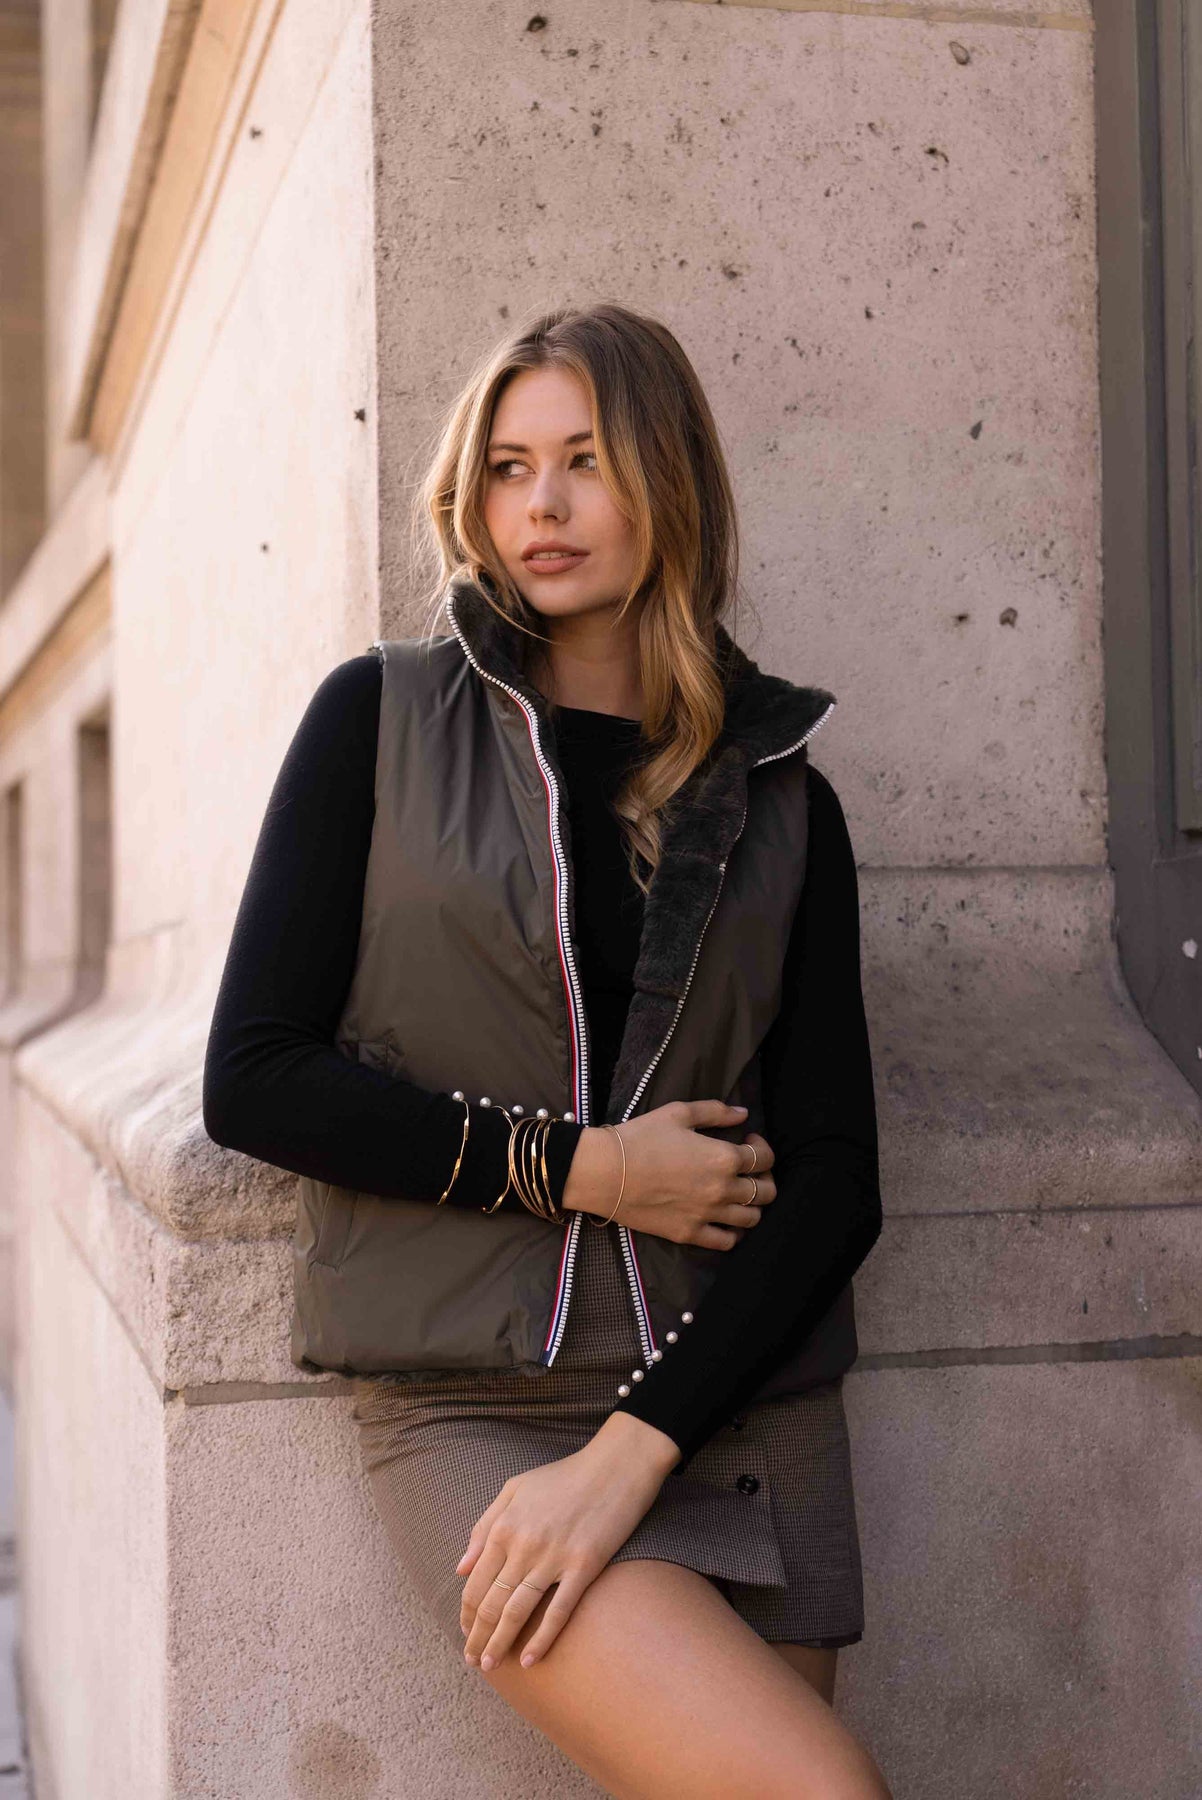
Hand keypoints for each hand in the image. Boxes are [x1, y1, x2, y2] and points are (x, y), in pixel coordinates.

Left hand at [456, 1412, 678, 1672]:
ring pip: (518, 1612)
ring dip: (500, 1643)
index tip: (465, 1633)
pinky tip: (530, 1660)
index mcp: (504, 1527)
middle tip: (473, 1661)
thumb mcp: (514, 1488)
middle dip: (478, 1637)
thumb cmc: (564, 1475)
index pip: (475, 1583)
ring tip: (491, 1666)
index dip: (467, 1614)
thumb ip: (484, 1526)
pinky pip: (558, 1611)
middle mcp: (523, 1545)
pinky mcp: (584, 1566)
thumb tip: (460, 1567)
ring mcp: (554, 1558)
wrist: (615, 1464)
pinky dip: (542, 1639)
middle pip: (491, 1603)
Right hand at [562, 1099, 776, 1249]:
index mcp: (723, 1158)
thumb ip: (715, 1112)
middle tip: (750, 1170)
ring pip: (751, 1219)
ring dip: (753, 1206)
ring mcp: (707, 1216)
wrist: (606, 1172)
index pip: (764, 1158)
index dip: (762, 1148)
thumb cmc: (640, 1137)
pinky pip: (726, 1242)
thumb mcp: (679, 1113)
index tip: (748, 1140)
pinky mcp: (689, 1234)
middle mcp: (722, 1190)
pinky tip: (724, 1220)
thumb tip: (743, 1114)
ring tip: (738, 1195)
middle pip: (766, 1192)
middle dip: (765, 1178)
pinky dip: (733, 1233)